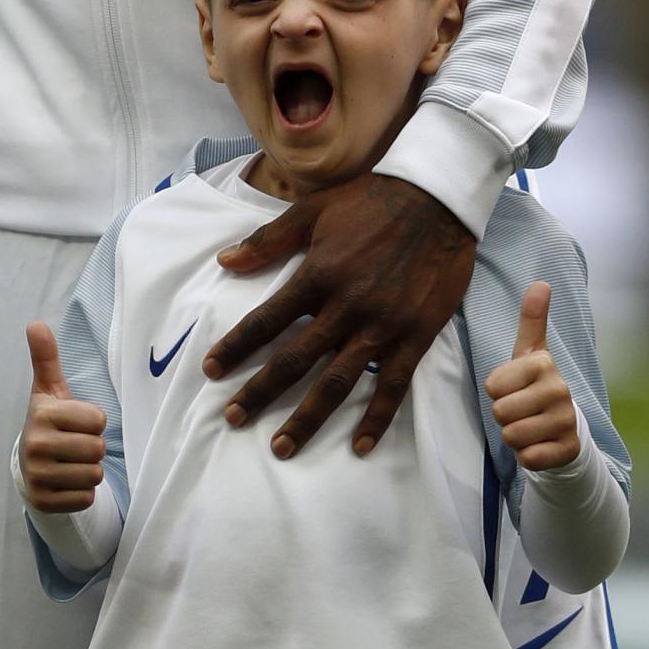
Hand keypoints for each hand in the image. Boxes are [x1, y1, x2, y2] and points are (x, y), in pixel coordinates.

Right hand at [19, 321, 106, 512]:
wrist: (28, 464)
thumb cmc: (49, 421)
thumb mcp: (48, 390)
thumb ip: (46, 358)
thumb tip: (35, 323)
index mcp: (41, 415)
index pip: (97, 420)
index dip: (94, 421)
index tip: (76, 422)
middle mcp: (35, 446)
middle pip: (97, 449)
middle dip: (93, 447)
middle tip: (74, 444)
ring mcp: (38, 476)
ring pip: (93, 475)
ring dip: (89, 470)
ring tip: (71, 462)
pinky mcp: (44, 502)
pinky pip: (85, 498)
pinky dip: (81, 492)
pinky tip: (66, 481)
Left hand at [204, 173, 474, 457]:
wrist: (436, 201)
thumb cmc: (370, 202)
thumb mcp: (313, 210)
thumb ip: (269, 240)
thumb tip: (224, 261)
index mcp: (317, 274)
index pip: (266, 320)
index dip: (236, 348)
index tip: (211, 371)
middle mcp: (345, 306)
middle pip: (295, 359)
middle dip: (260, 392)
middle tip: (233, 418)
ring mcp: (382, 326)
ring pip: (338, 382)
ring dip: (308, 417)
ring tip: (281, 447)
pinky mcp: (415, 337)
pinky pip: (392, 386)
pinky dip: (376, 419)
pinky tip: (359, 446)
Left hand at [483, 282, 579, 470]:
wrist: (563, 428)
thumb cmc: (534, 385)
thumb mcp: (529, 352)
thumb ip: (532, 318)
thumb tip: (541, 282)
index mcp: (543, 363)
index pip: (492, 385)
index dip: (497, 391)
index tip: (514, 387)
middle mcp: (560, 389)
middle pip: (500, 412)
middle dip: (504, 415)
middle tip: (521, 410)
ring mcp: (567, 420)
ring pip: (512, 435)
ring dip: (514, 436)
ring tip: (530, 426)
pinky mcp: (569, 449)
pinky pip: (529, 458)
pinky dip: (528, 456)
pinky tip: (541, 444)